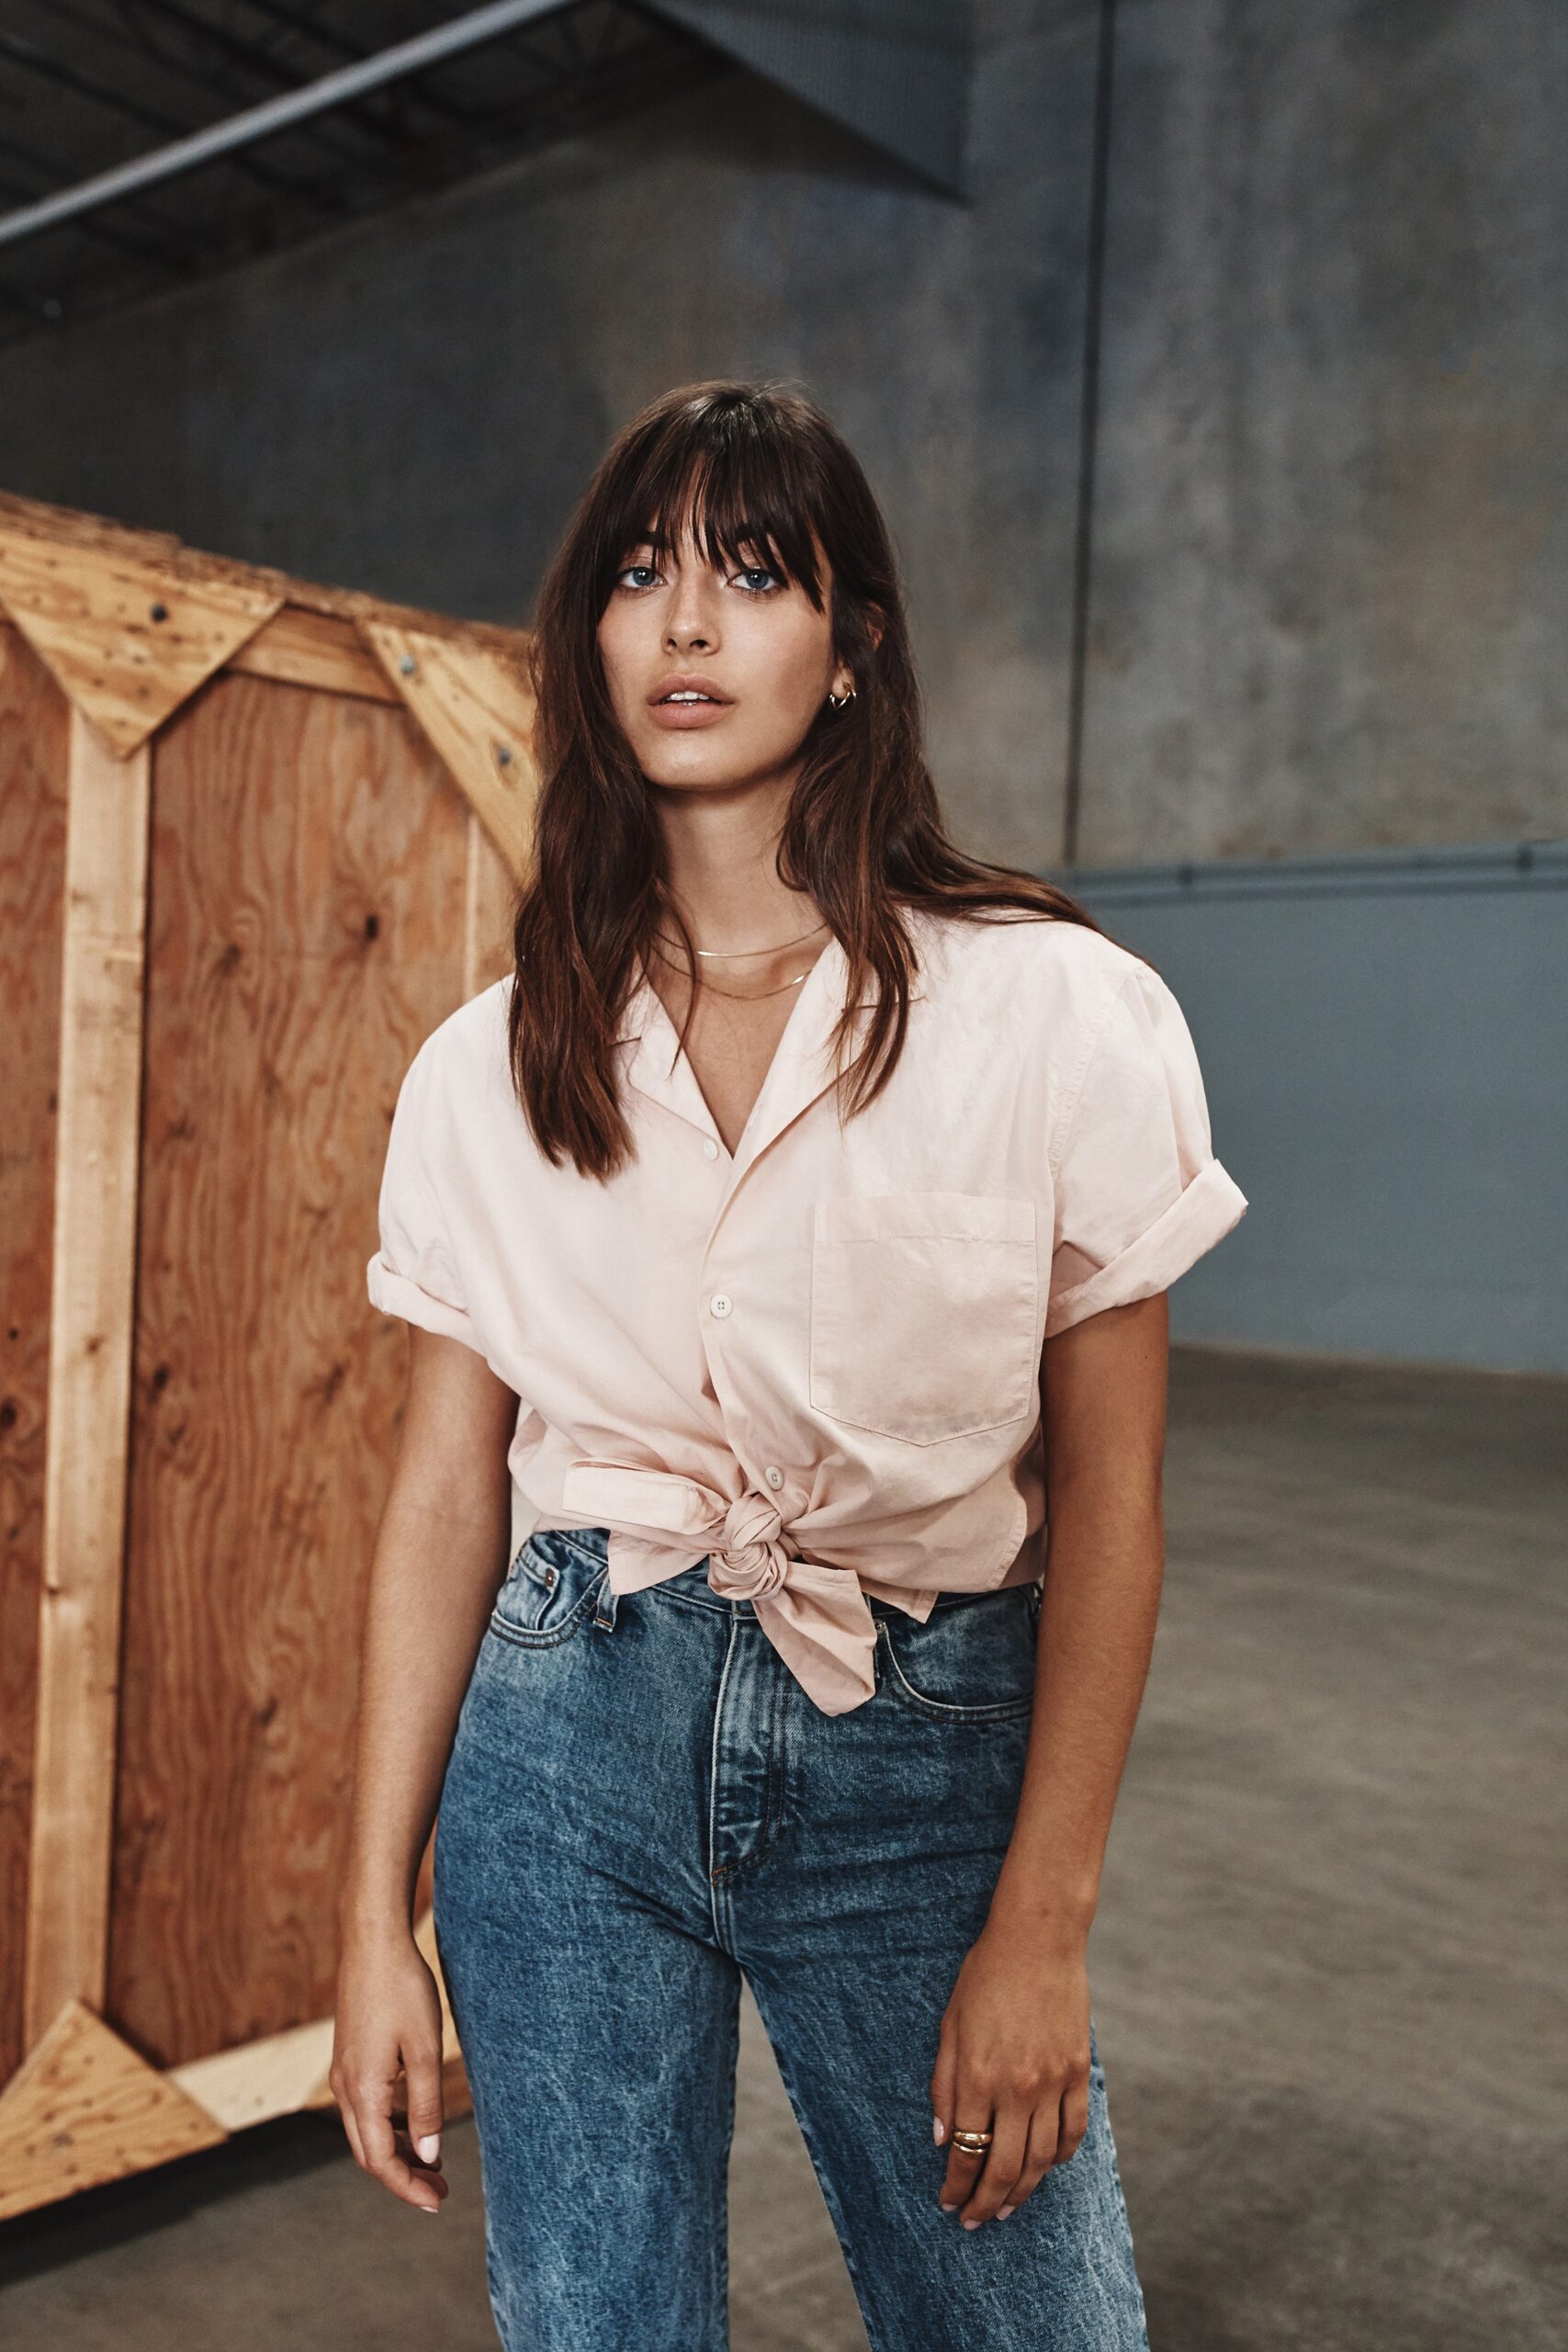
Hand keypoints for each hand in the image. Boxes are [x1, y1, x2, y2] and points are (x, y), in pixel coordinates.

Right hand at [330, 1922, 448, 2213]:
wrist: (373, 1941)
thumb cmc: (403, 1990)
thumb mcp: (425, 2048)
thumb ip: (427, 2104)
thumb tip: (430, 2157)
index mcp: (363, 2091)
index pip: (381, 2160)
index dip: (407, 2187)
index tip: (437, 2202)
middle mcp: (345, 2087)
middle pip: (369, 2153)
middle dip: (402, 2177)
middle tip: (438, 2191)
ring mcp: (343, 2072)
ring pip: (366, 2131)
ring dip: (397, 2151)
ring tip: (432, 2163)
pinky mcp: (349, 2056)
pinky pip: (366, 2107)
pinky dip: (390, 2125)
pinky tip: (415, 2122)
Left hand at [929, 1912, 1091, 2227]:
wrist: (1038, 1940)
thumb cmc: (984, 1977)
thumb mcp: (949, 2026)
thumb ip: (944, 2085)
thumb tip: (942, 2139)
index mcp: (977, 2077)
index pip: (965, 2152)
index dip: (956, 2186)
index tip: (948, 2203)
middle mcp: (1016, 2089)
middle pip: (1003, 2168)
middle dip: (985, 2203)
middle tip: (975, 2221)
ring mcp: (1052, 2083)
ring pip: (1041, 2160)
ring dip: (1023, 2191)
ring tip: (1008, 2208)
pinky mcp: (1077, 2073)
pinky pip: (1073, 2132)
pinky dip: (1061, 2158)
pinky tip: (1046, 2168)